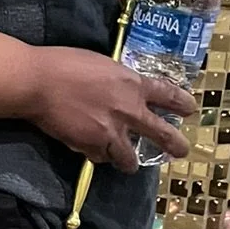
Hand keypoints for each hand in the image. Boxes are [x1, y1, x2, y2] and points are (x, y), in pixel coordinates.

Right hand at [29, 48, 195, 170]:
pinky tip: (94, 152)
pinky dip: (99, 156)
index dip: (181, 102)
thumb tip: (122, 90)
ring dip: (129, 162)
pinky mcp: (90, 146)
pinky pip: (101, 158)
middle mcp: (128, 111)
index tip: (191, 109)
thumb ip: (118, 81)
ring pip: (129, 158)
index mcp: (132, 84)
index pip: (167, 94)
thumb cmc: (65, 63)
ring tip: (129, 165)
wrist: (38, 82)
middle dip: (174, 144)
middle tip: (181, 151)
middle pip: (161, 133)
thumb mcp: (102, 64)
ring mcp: (110, 132)